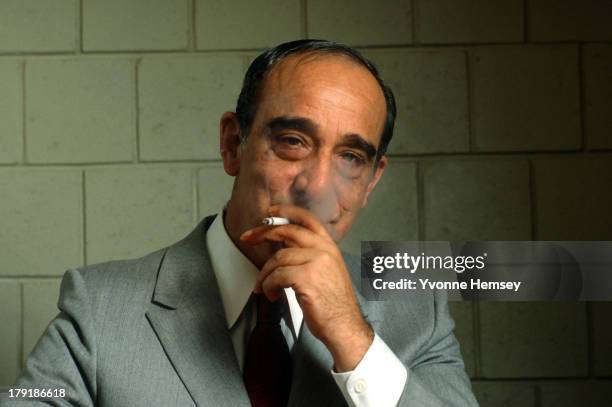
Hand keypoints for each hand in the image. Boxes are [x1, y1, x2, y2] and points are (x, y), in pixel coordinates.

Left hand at [240, 205, 373, 371]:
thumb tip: (283, 249)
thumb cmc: (334, 305)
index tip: (269, 212)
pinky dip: (268, 286)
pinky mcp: (306, 278)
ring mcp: (316, 262)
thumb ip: (309, 256)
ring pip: (278, 258)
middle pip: (287, 231)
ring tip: (264, 288)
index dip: (286, 211)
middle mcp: (324, 249)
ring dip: (265, 274)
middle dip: (263, 233)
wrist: (345, 326)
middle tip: (247, 238)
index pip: (306, 219)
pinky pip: (276, 276)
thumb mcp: (327, 271)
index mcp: (329, 246)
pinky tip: (272, 295)